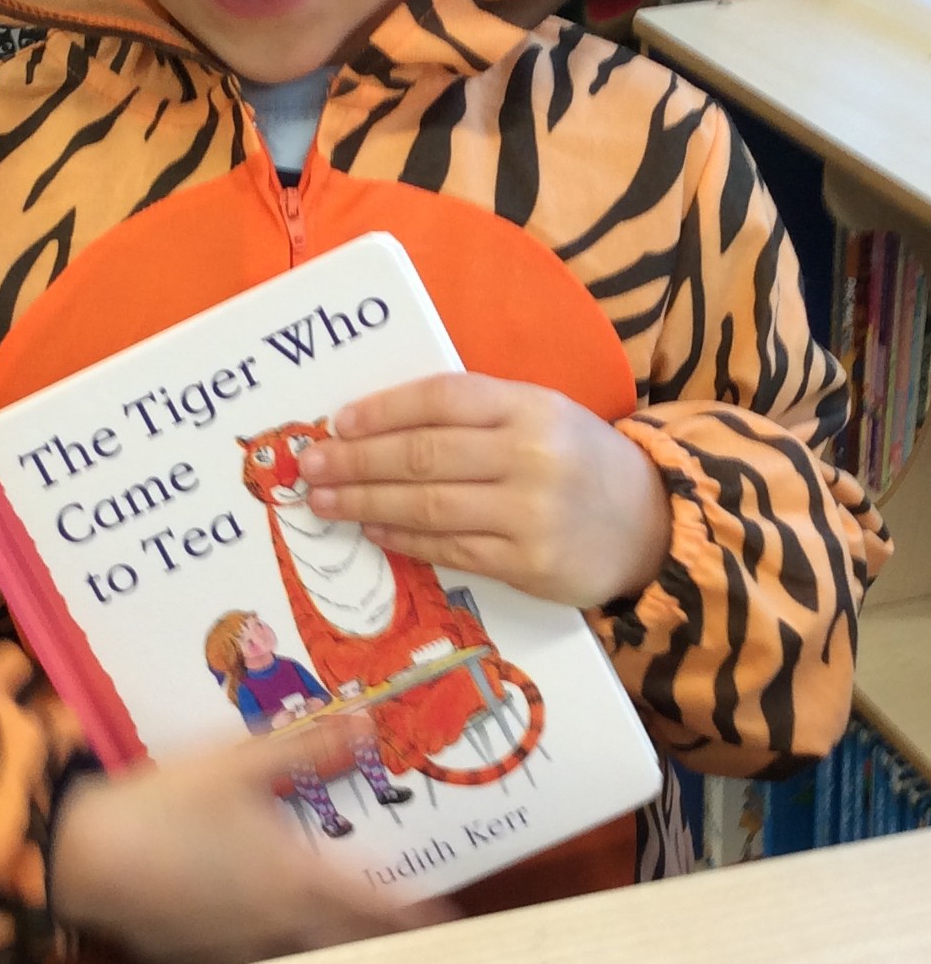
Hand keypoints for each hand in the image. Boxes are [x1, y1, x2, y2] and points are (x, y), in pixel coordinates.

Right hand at [49, 719, 448, 963]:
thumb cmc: (168, 804)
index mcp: (292, 879)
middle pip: (340, 941)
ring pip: (296, 952)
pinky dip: (272, 944)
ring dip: (324, 943)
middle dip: (373, 936)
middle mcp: (273, 924)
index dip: (408, 913)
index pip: (367, 903)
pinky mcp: (195, 956)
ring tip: (342, 929)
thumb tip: (366, 721)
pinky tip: (264, 927)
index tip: (444, 922)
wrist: (86, 858)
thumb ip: (306, 746)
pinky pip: (251, 956)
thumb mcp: (240, 762)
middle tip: (401, 927)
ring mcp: (233, 946)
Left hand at [300, 374, 670, 608]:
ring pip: (428, 505)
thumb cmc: (578, 460)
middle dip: (357, 460)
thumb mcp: (540, 414)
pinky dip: (404, 539)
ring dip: (365, 502)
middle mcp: (529, 455)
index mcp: (530, 405)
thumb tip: (381, 425)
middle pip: (424, 454)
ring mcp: (529, 513)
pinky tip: (372, 529)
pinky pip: (450, 549)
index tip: (338, 421)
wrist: (652, 524)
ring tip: (325, 500)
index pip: (442, 398)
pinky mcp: (528, 565)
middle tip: (310, 465)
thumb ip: (476, 414)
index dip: (383, 410)